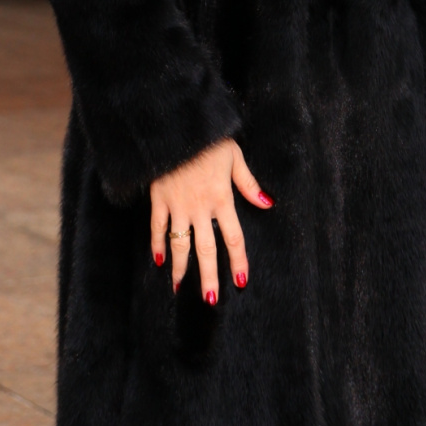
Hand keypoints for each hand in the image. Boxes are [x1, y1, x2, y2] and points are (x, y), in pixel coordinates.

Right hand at [150, 138, 272, 302]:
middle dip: (208, 276)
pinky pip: (157, 227)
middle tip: (210, 299)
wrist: (176, 126)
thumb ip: (249, 184)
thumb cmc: (209, 139)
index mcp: (222, 198)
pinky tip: (158, 261)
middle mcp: (200, 207)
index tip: (240, 282)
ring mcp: (177, 205)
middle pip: (206, 249)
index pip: (233, 237)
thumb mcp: (234, 156)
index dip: (237, 261)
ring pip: (179, 244)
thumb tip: (268, 204)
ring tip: (180, 288)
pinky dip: (156, 244)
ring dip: (180, 268)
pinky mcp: (159, 199)